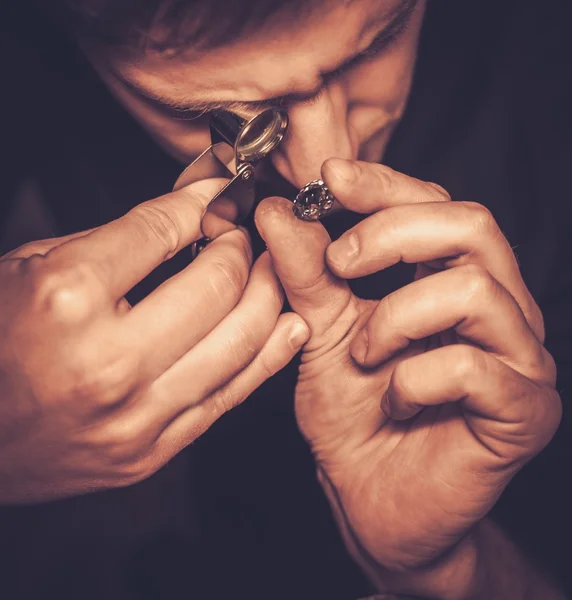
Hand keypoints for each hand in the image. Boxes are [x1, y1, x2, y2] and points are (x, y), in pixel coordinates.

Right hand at [0, 179, 308, 503]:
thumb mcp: (38, 266)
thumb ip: (125, 237)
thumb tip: (198, 202)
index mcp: (67, 300)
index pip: (165, 230)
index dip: (204, 202)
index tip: (222, 195)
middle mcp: (108, 362)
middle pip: (219, 285)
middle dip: (243, 248)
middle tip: (244, 236)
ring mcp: (135, 416)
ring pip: (241, 342)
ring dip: (268, 295)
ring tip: (271, 272)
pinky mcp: (150, 453)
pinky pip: (229, 396)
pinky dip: (269, 354)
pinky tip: (290, 325)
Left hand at [255, 159, 560, 596]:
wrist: (372, 500)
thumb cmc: (354, 415)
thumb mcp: (321, 332)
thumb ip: (307, 272)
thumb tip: (280, 210)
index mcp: (453, 279)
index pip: (436, 204)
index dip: (386, 183)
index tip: (330, 176)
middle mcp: (501, 307)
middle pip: (472, 225)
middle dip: (392, 233)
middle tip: (339, 264)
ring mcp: (521, 357)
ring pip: (475, 289)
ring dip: (396, 317)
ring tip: (362, 354)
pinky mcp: (524, 410)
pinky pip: (473, 367)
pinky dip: (412, 380)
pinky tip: (393, 402)